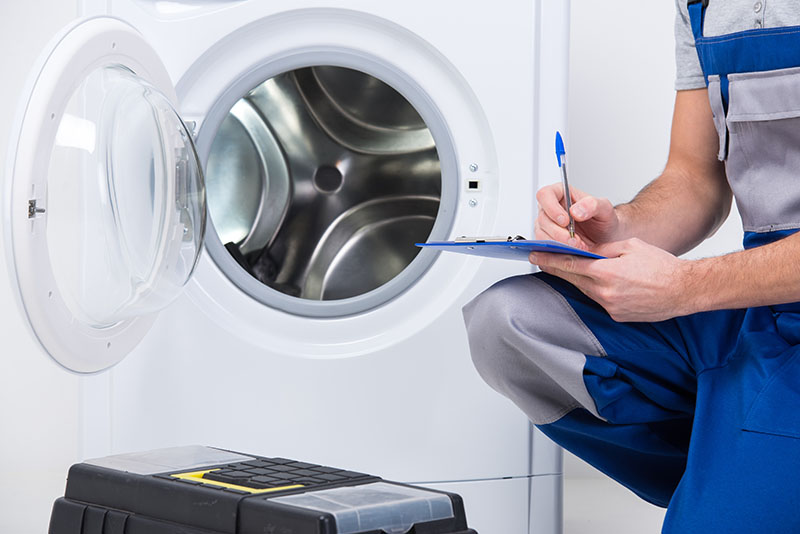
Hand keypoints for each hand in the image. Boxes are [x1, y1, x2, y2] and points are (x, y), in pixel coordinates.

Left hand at [529, 238, 692, 321]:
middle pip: (572, 279)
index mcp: (607, 272)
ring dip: (577, 279)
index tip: (535, 255)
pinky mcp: (617, 315)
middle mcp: (605, 293)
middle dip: (557, 268)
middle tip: (542, 259)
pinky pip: (598, 300)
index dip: (549, 259)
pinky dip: (595, 290)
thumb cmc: (662, 267)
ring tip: (570, 268)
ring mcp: (610, 307)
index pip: (569, 265)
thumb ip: (602, 249)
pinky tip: (598, 282)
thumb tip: (584, 250)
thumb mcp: (629, 247)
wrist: (684, 290)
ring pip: (584, 290)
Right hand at [535, 183, 620, 249]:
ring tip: (578, 246)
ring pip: (541, 234)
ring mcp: (547, 226)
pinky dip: (558, 251)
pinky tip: (572, 251)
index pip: (545, 195)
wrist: (607, 239)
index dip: (552, 208)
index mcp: (561, 194)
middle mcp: (551, 209)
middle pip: (543, 218)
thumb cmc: (603, 220)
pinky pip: (544, 247)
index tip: (565, 221)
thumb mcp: (605, 208)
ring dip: (559, 243)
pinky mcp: (547, 241)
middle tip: (574, 240)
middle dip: (559, 232)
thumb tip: (575, 211)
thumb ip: (592, 205)